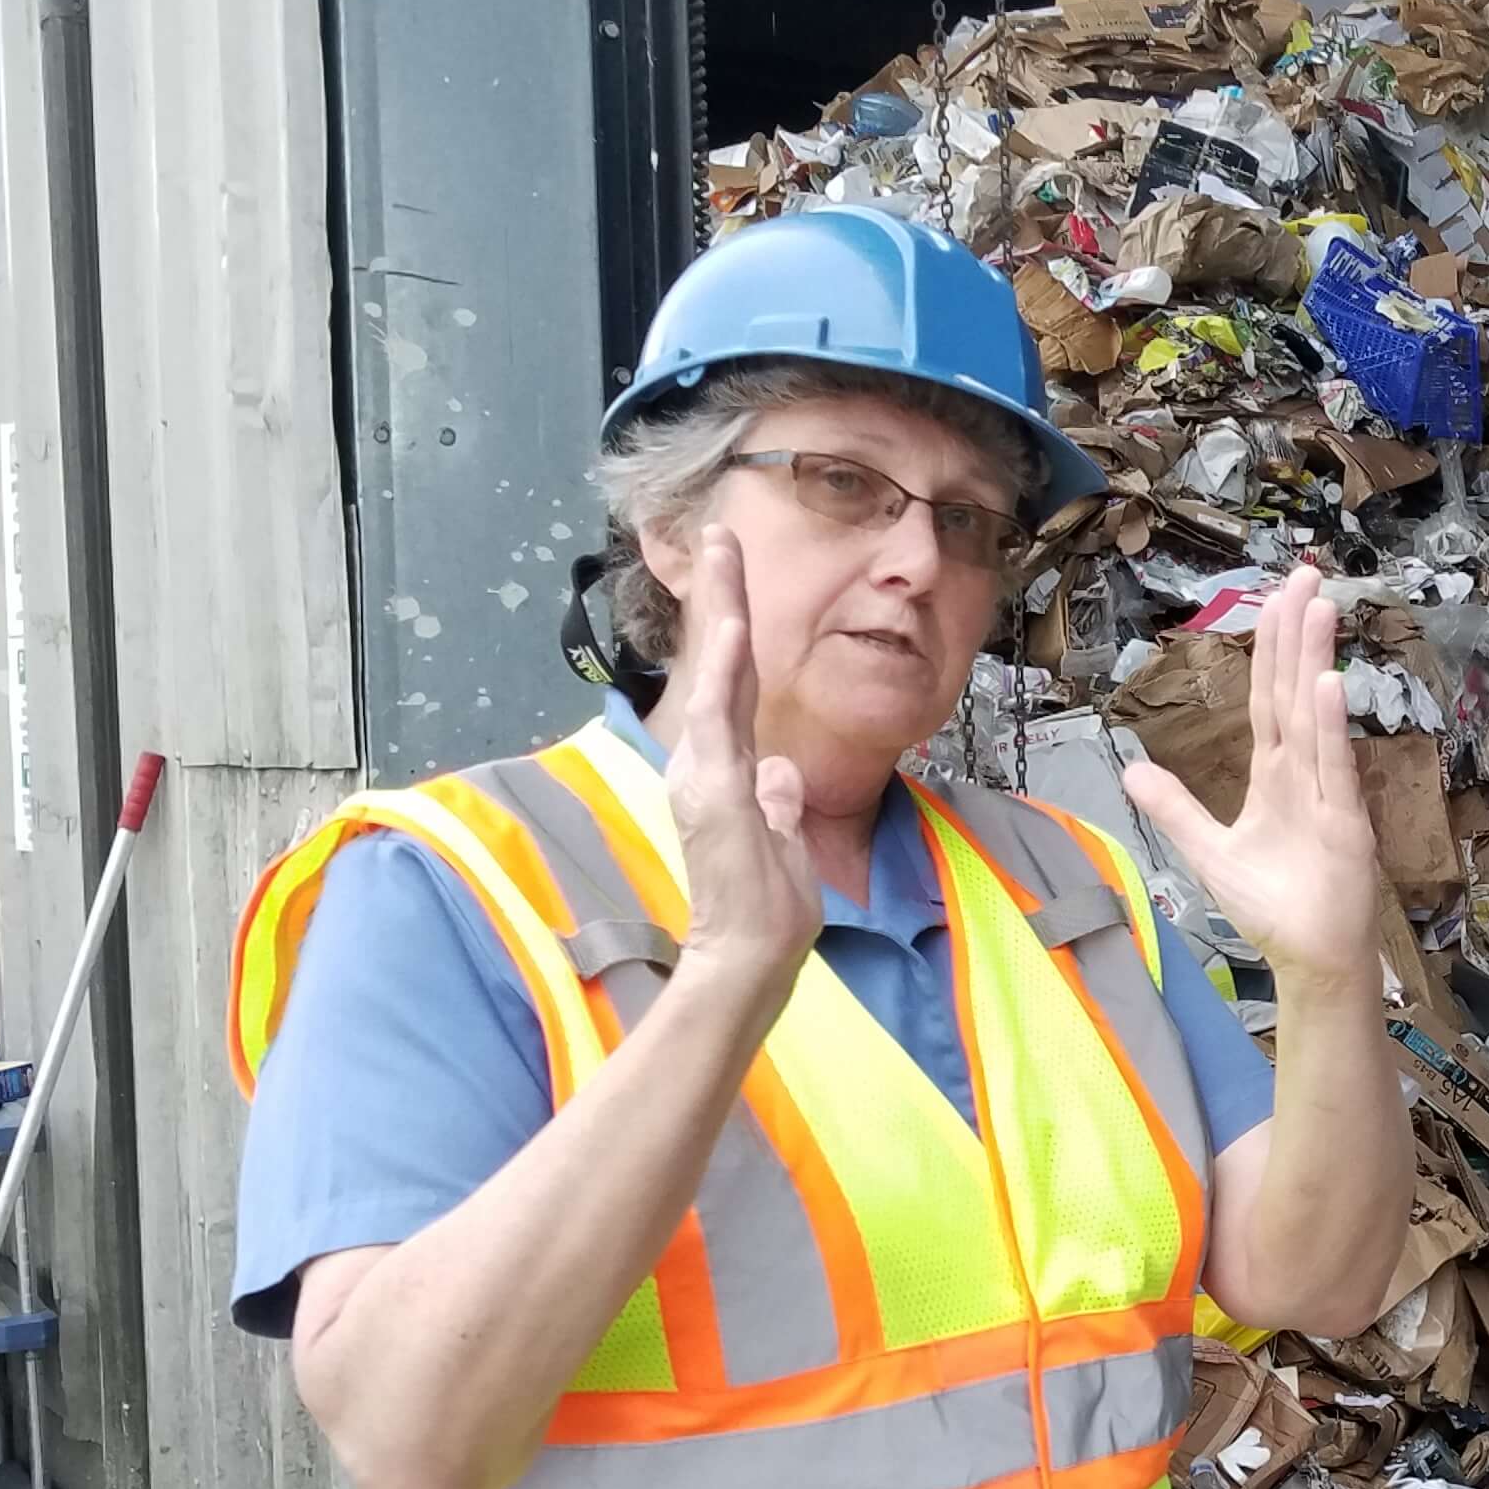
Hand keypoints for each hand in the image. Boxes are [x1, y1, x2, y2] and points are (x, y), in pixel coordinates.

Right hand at [664, 524, 821, 1000]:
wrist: (752, 956)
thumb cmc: (766, 910)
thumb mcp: (782, 841)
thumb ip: (778, 803)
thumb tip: (782, 772)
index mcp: (728, 769)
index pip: (738, 686)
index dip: (737, 629)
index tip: (736, 576)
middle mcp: (708, 760)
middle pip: (721, 663)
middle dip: (722, 595)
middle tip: (720, 533)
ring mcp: (706, 770)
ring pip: (717, 675)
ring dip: (721, 610)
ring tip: (722, 550)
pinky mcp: (711, 788)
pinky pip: (721, 719)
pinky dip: (725, 671)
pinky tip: (732, 629)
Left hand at [1124, 567, 1384, 991]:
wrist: (1311, 958)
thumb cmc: (1272, 907)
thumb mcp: (1209, 851)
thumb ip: (1176, 809)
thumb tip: (1131, 771)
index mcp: (1276, 774)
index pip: (1269, 698)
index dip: (1270, 647)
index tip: (1277, 597)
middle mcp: (1305, 773)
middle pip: (1295, 690)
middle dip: (1298, 632)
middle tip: (1304, 574)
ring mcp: (1328, 793)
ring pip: (1316, 716)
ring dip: (1316, 662)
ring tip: (1318, 607)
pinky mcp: (1343, 824)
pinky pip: (1335, 768)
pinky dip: (1331, 727)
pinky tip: (1329, 686)